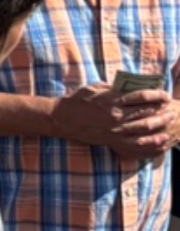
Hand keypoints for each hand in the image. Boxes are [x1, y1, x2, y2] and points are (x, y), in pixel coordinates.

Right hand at [53, 85, 179, 157]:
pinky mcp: (113, 141)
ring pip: (145, 128)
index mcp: (112, 100)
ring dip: (160, 124)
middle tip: (171, 109)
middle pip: (147, 112)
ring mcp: (115, 130)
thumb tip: (128, 87)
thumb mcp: (93, 88)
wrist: (62, 119)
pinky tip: (161, 140)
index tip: (164, 95)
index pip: (141, 96)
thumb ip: (112, 88)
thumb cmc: (76, 101)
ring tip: (169, 121)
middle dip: (162, 110)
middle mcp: (116, 115)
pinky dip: (152, 142)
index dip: (156, 95)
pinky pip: (137, 143)